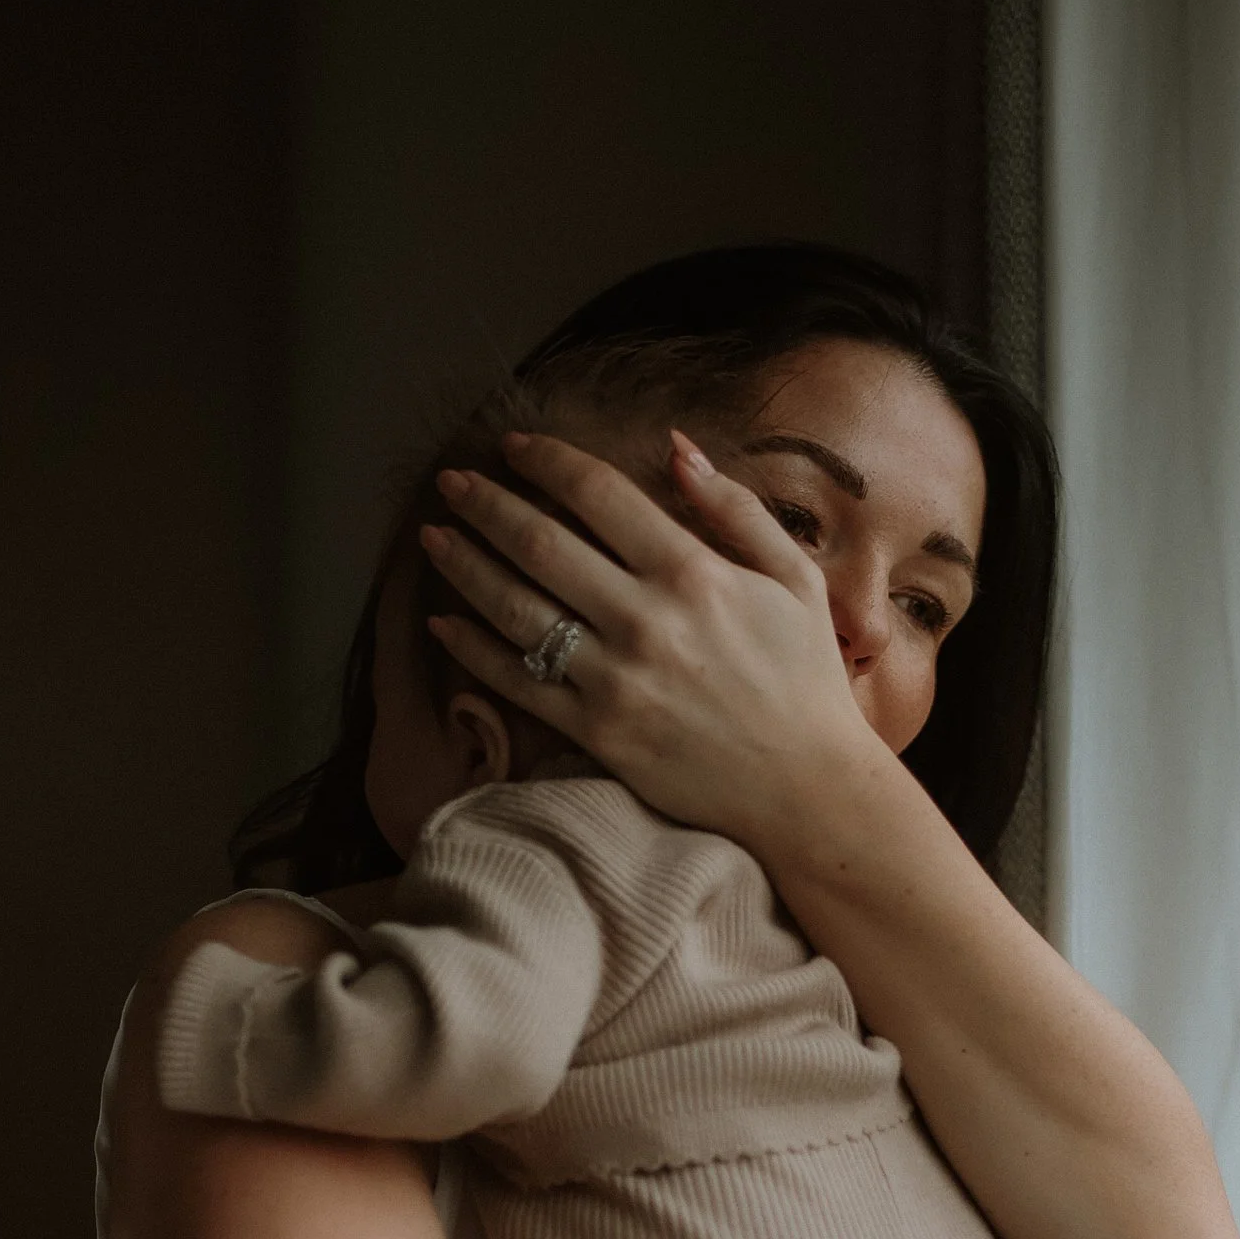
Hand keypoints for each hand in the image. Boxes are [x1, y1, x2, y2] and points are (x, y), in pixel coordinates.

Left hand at [419, 425, 883, 859]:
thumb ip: (735, 508)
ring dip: (464, 566)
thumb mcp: (794, 580)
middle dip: (486, 504)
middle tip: (451, 481)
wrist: (806, 793)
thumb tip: (676, 446)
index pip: (598, 494)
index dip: (547, 461)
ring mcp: (615, 680)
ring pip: (516, 608)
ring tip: (432, 538)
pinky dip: (473, 650)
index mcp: (694, 573)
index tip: (514, 445)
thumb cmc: (806, 682)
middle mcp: (645, 621)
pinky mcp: (596, 733)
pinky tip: (442, 622)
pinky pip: (517, 684)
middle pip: (540, 543)